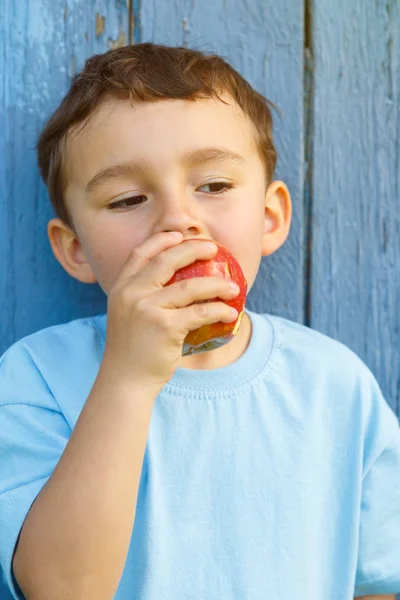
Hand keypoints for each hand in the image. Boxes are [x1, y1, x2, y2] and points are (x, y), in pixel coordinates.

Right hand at [100, 232, 239, 391]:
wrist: (125, 379)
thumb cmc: (132, 349)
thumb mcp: (128, 314)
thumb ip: (143, 295)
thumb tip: (178, 280)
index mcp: (121, 287)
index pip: (140, 253)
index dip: (161, 240)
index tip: (180, 235)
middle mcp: (131, 293)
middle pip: (166, 261)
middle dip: (193, 250)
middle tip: (215, 249)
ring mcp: (147, 309)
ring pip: (190, 287)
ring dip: (216, 285)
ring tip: (233, 287)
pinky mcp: (164, 327)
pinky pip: (199, 313)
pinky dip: (219, 311)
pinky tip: (230, 313)